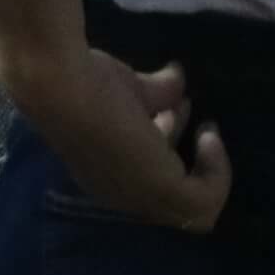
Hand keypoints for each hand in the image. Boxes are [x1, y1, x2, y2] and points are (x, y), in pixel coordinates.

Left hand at [0, 0, 229, 235]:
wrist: (56, 77)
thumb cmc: (79, 71)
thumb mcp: (122, 82)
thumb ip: (152, 89)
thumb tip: (179, 82)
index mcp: (101, 164)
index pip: (142, 173)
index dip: (166, 140)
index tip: (177, 105)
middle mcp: (119, 188)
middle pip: (166, 191)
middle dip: (186, 153)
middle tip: (192, 115)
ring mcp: (138, 195)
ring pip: (186, 203)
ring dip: (203, 164)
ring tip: (203, 125)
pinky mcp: (159, 191)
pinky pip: (203, 203)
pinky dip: (217, 173)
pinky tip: (211, 134)